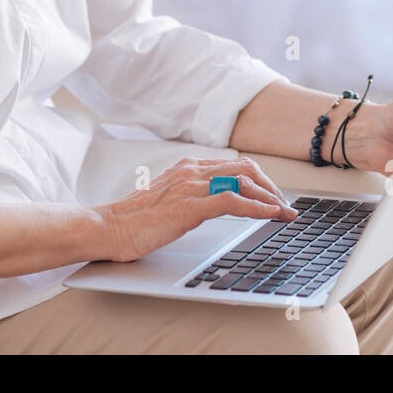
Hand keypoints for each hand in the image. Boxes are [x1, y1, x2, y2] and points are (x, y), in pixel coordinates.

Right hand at [92, 156, 298, 261]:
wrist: (107, 227)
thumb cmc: (133, 221)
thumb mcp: (169, 200)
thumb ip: (191, 196)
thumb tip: (218, 204)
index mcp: (187, 167)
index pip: (234, 166)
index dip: (260, 180)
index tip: (274, 197)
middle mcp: (191, 171)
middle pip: (245, 169)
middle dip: (271, 187)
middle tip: (284, 206)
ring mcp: (190, 186)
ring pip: (244, 181)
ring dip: (270, 198)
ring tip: (284, 213)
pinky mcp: (189, 206)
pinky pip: (232, 201)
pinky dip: (257, 207)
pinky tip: (270, 215)